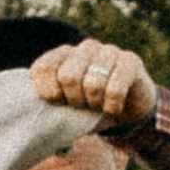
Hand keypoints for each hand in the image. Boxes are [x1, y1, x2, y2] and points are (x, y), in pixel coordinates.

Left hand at [32, 39, 156, 131]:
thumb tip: (39, 120)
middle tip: (82, 106)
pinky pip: (115, 89)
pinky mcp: (130, 62)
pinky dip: (112, 106)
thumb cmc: (90, 110)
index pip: (45, 68)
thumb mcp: (66, 109)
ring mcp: (109, 52)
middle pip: (69, 77)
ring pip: (93, 84)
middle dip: (75, 101)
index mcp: (64, 55)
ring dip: (95, 104)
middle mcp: (85, 48)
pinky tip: (114, 108)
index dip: (49, 92)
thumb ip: (50, 108)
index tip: (59, 103)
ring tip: (98, 106)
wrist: (127, 112)